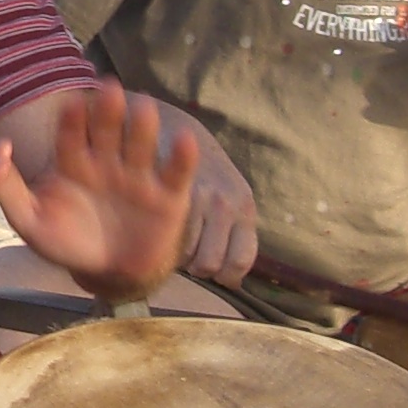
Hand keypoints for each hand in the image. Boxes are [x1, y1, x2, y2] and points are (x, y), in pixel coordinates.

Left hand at [0, 81, 199, 303]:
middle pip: (109, 132)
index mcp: (74, 161)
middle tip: (108, 89)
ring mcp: (139, 175)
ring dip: (142, 127)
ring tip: (143, 108)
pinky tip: (183, 140)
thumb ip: (7, 189)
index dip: (73, 121)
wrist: (111, 273)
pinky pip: (176, 173)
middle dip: (109, 112)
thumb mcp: (31, 220)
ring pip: (141, 145)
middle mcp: (108, 161)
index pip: (72, 136)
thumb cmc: (67, 242)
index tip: (70, 103)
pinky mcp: (169, 194)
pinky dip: (181, 157)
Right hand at [172, 117, 259, 283]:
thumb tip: (231, 278)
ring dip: (181, 258)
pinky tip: (162, 232)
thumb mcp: (230, 196)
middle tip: (191, 260)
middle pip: (213, 265)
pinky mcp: (174, 194)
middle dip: (201, 270)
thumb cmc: (206, 174)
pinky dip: (166, 244)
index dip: (229, 276)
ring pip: (189, 257)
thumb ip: (233, 231)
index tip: (218, 274)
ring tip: (174, 243)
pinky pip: (171, 239)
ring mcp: (201, 199)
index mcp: (245, 208)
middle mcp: (227, 205)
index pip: (242, 260)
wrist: (178, 129)